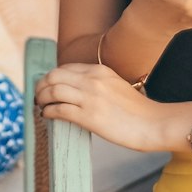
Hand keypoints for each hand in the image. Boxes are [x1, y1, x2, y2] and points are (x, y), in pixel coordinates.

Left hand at [34, 63, 172, 152]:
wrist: (153, 123)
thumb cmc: (138, 110)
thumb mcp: (116, 86)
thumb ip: (98, 84)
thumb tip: (78, 92)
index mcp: (100, 70)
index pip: (66, 68)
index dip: (52, 77)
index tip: (47, 86)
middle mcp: (92, 80)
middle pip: (54, 76)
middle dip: (41, 86)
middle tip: (38, 96)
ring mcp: (90, 98)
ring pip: (53, 91)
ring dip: (41, 99)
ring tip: (40, 106)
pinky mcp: (89, 116)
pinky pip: (59, 110)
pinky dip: (48, 112)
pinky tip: (46, 116)